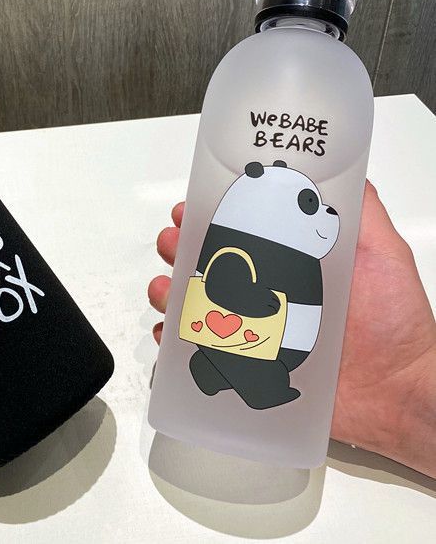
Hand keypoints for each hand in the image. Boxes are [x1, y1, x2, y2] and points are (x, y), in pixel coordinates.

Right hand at [148, 182, 435, 476]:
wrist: (398, 394)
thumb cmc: (394, 324)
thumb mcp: (383, 254)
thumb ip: (363, 213)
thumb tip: (340, 172)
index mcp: (288, 263)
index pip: (238, 232)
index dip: (209, 218)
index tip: (190, 207)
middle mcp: (265, 293)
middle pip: (207, 265)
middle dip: (179, 249)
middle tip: (172, 243)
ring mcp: (252, 332)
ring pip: (196, 306)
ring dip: (170, 293)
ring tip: (167, 291)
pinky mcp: (246, 367)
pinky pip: (199, 356)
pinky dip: (175, 345)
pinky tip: (170, 335)